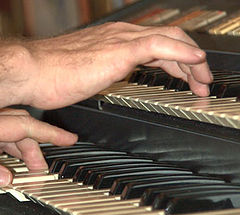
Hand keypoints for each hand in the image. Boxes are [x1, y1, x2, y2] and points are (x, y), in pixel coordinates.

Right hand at [0, 22, 212, 109]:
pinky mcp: (118, 51)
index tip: (188, 77)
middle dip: (191, 62)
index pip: (159, 46)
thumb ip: (108, 70)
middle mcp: (122, 36)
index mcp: (116, 42)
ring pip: (171, 42)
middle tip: (202, 80)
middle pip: (170, 42)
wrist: (34, 72)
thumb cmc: (56, 75)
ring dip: (192, 63)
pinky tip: (196, 63)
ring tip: (203, 80)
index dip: (178, 61)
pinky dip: (182, 53)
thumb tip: (115, 76)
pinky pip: (159, 46)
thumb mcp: (91, 73)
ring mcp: (121, 41)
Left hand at [0, 108, 77, 185]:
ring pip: (16, 133)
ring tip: (29, 171)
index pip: (29, 125)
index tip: (71, 139)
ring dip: (25, 152)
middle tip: (42, 171)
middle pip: (26, 130)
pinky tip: (10, 161)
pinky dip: (13, 148)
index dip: (53, 133)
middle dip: (37, 152)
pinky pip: (6, 134)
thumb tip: (9, 179)